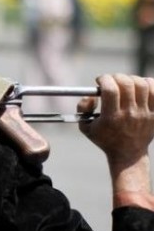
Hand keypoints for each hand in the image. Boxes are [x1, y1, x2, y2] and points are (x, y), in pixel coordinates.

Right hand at [78, 74, 153, 205]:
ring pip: (141, 84)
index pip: (110, 89)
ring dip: (131, 78)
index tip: (100, 80)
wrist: (128, 154)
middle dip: (116, 76)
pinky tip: (139, 85)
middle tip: (111, 80)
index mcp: (111, 117)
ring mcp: (144, 113)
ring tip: (124, 83)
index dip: (104, 79)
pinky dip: (148, 83)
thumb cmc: (105, 139)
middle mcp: (129, 114)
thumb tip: (91, 95)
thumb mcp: (85, 127)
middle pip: (126, 84)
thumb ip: (82, 108)